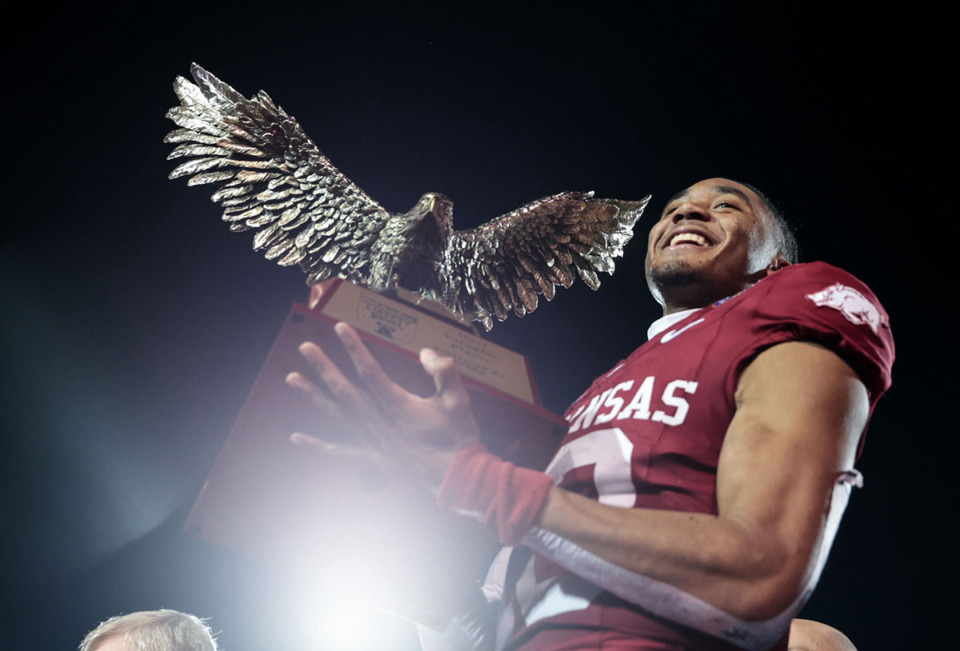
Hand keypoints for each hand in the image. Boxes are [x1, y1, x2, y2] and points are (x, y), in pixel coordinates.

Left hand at [285, 322, 480, 490]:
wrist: (455, 479)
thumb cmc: (457, 438)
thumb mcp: (458, 401)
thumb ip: (444, 373)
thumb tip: (426, 351)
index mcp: (398, 405)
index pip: (371, 371)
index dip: (355, 348)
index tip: (340, 327)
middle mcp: (378, 421)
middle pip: (345, 390)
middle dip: (324, 368)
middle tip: (305, 347)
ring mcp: (371, 441)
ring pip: (337, 415)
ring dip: (313, 396)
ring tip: (292, 378)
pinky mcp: (371, 459)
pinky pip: (340, 452)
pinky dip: (317, 445)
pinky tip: (297, 438)